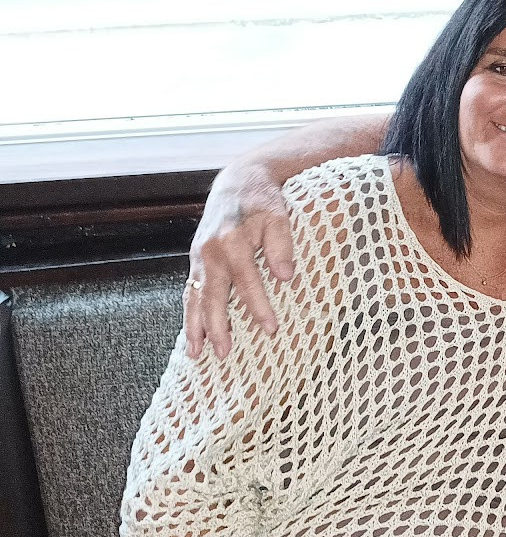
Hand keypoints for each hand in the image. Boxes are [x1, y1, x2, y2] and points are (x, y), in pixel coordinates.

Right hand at [186, 164, 295, 358]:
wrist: (239, 182)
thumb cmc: (264, 201)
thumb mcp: (279, 216)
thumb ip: (282, 245)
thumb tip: (285, 277)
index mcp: (231, 240)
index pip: (246, 281)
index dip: (258, 306)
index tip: (270, 330)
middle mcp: (210, 251)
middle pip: (212, 295)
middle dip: (217, 326)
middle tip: (224, 354)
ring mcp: (199, 256)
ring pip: (194, 297)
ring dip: (195, 326)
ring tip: (197, 354)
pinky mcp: (196, 260)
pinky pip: (190, 291)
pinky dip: (190, 313)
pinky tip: (192, 334)